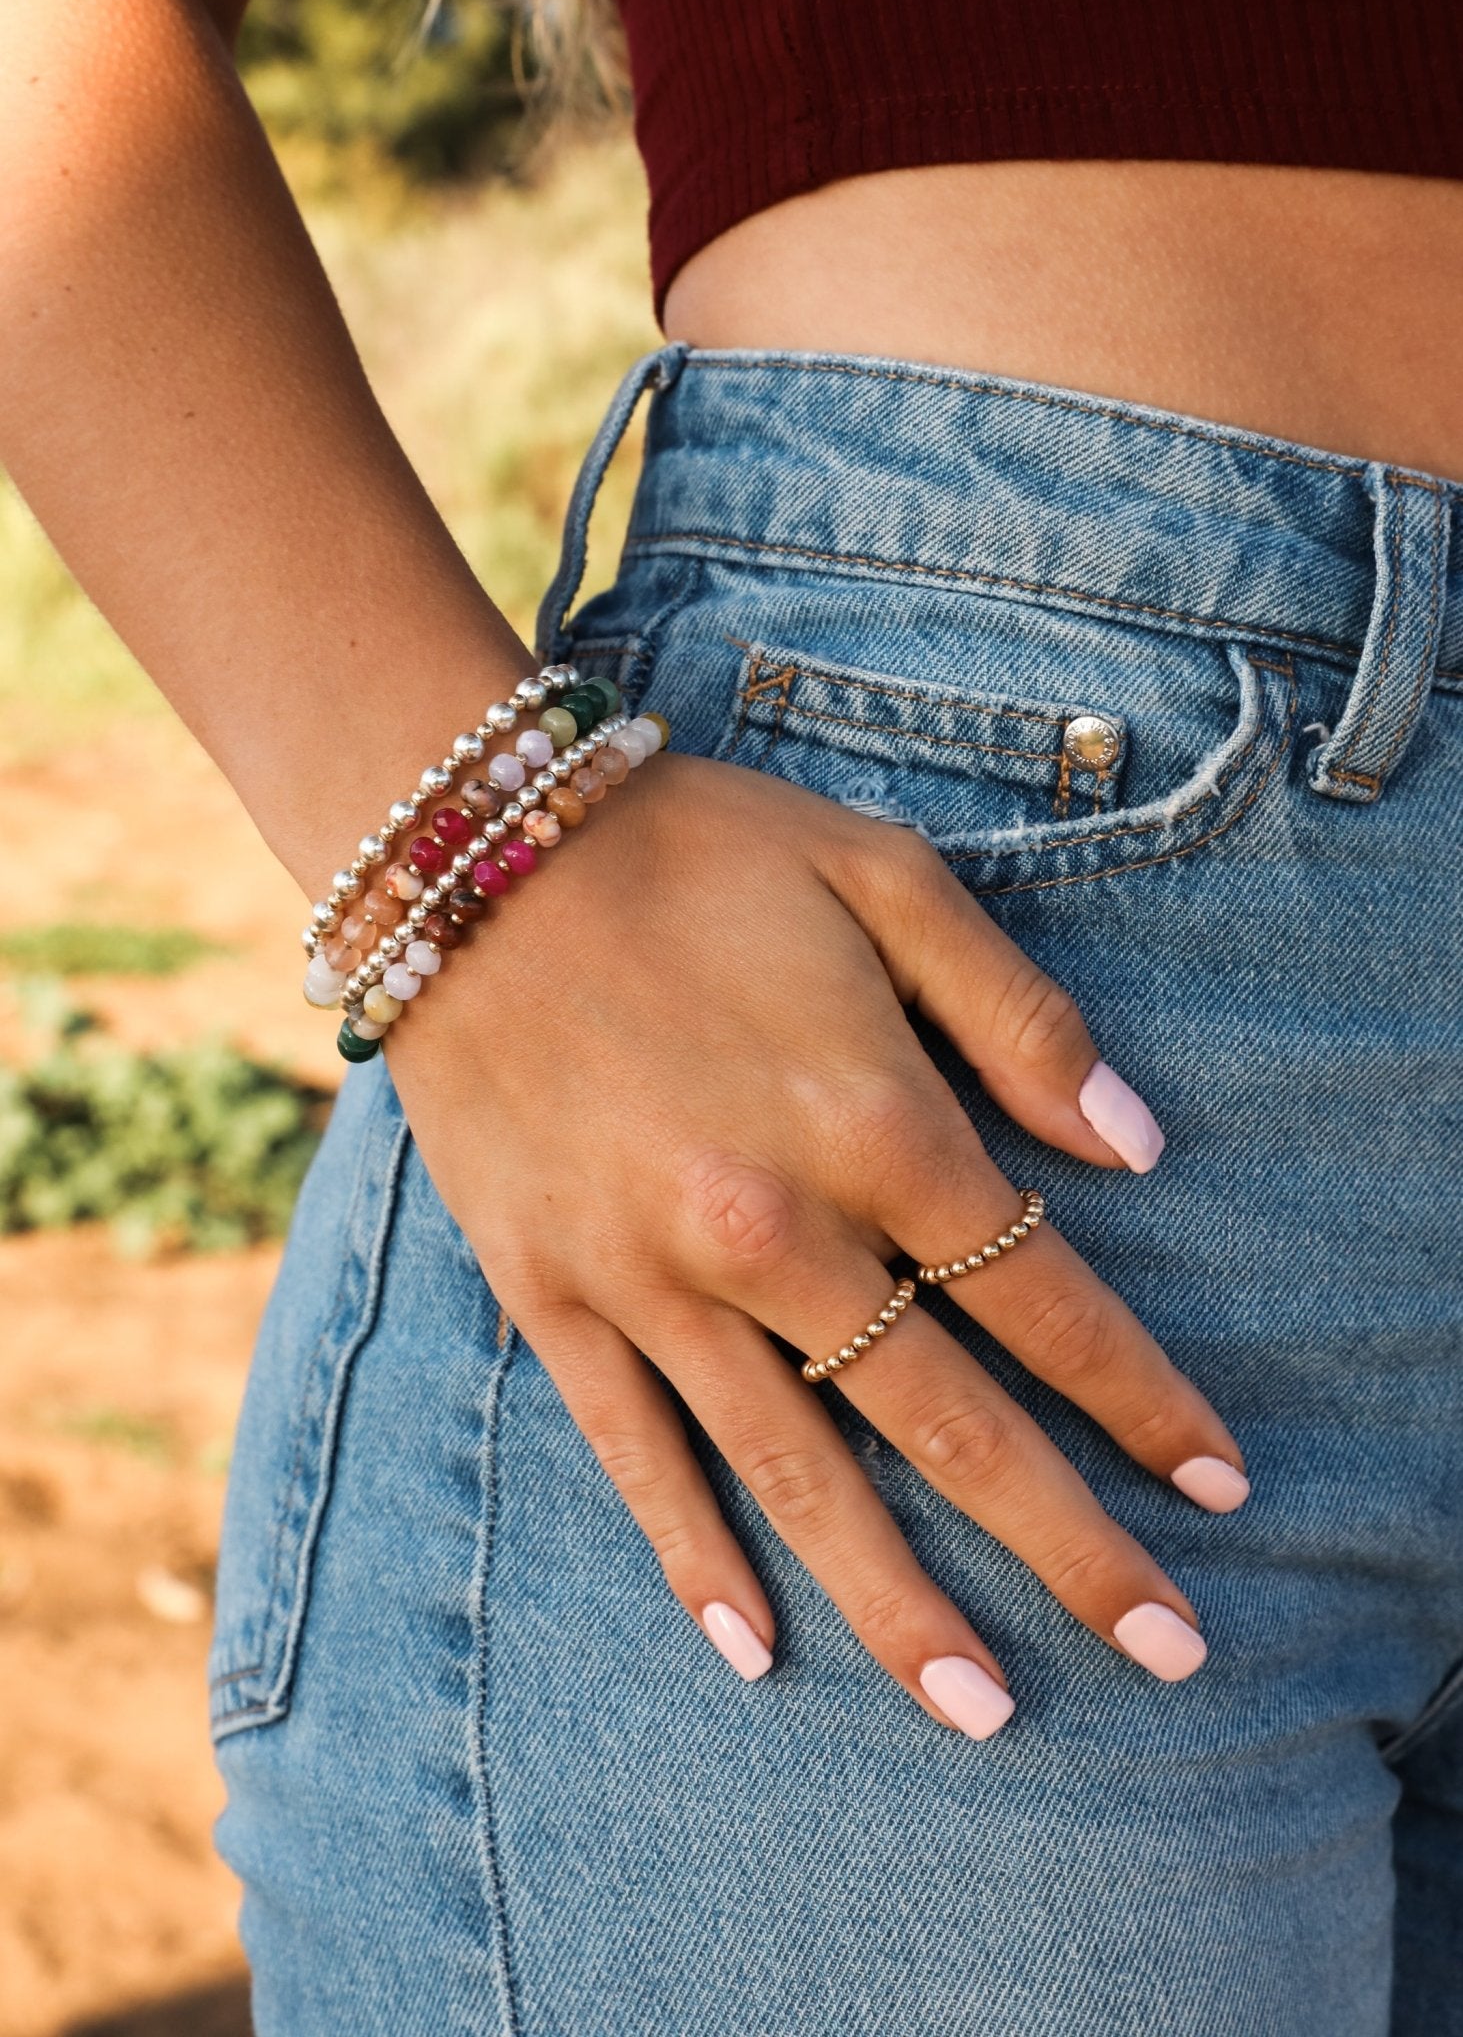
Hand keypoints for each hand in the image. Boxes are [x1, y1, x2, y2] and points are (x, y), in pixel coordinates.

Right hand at [387, 752, 1246, 1736]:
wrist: (468, 850)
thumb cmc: (698, 852)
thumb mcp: (886, 878)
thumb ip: (1020, 1016)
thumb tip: (1138, 1146)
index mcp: (874, 1121)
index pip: (1045, 1299)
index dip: (1143, 1397)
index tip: (1218, 1483)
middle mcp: (774, 1229)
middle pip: (948, 1421)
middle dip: (1069, 1543)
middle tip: (1167, 1649)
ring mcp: (652, 1277)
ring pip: (798, 1475)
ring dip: (900, 1603)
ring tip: (985, 1711)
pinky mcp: (551, 1296)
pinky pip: (634, 1454)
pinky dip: (693, 1556)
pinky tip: (752, 1649)